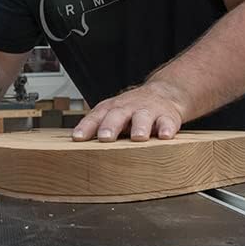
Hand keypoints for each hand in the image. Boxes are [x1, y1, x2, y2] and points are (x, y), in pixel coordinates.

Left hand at [71, 82, 186, 142]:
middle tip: (105, 137)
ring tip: (138, 137)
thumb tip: (77, 152)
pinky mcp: (167, 116)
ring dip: (140, 126)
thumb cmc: (132, 110)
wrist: (164, 93)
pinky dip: (166, 128)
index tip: (77, 138)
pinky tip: (165, 136)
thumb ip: (99, 129)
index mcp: (111, 109)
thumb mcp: (113, 115)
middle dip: (110, 126)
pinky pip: (167, 122)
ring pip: (142, 117)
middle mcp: (128, 108)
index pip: (95, 117)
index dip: (86, 127)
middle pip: (117, 115)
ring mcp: (148, 111)